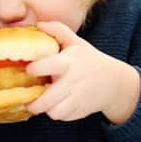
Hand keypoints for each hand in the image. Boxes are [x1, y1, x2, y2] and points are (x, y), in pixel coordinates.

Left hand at [25, 21, 140, 123]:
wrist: (113, 82)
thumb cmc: (89, 60)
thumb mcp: (76, 42)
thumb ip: (58, 30)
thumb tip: (39, 24)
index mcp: (68, 62)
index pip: (48, 66)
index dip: (35, 69)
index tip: (28, 69)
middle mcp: (72, 82)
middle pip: (47, 99)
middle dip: (33, 102)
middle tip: (26, 98)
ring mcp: (76, 98)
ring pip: (53, 112)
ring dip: (44, 109)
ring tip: (40, 102)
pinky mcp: (79, 111)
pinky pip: (62, 117)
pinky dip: (56, 113)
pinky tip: (54, 104)